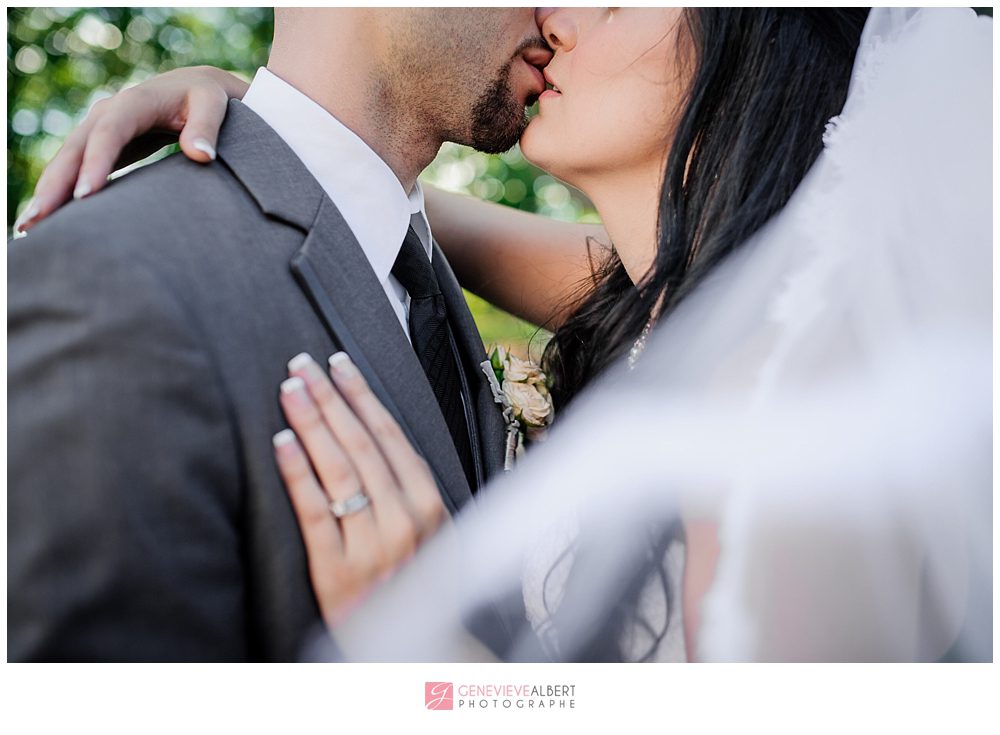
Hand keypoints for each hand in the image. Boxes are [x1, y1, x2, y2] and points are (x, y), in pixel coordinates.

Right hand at [14, 65, 244, 234]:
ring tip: (30, 226)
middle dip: (55, 183)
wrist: (196, 90)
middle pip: (76, 148)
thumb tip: (201, 156)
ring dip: (48, 191)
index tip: (85, 195)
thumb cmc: (208, 100)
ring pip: (68, 160)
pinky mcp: (101, 146)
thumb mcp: (214, 106)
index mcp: (135, 102)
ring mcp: (100, 129)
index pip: (110, 132)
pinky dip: (61, 191)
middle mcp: (109, 113)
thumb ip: (206, 129)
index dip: (96, 162)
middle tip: (38, 219)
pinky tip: (49, 220)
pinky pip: (75, 168)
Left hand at [274, 352, 445, 627]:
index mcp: (430, 506)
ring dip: (312, 422)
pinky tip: (281, 441)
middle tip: (302, 363)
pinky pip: (314, 512)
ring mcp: (372, 546)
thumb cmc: (416, 584)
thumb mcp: (429, 533)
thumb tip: (373, 432)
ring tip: (289, 388)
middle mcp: (405, 521)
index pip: (391, 437)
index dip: (363, 396)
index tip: (340, 363)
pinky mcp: (337, 572)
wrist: (411, 655)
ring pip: (339, 469)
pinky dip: (297, 472)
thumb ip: (408, 489)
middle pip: (361, 444)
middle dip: (330, 398)